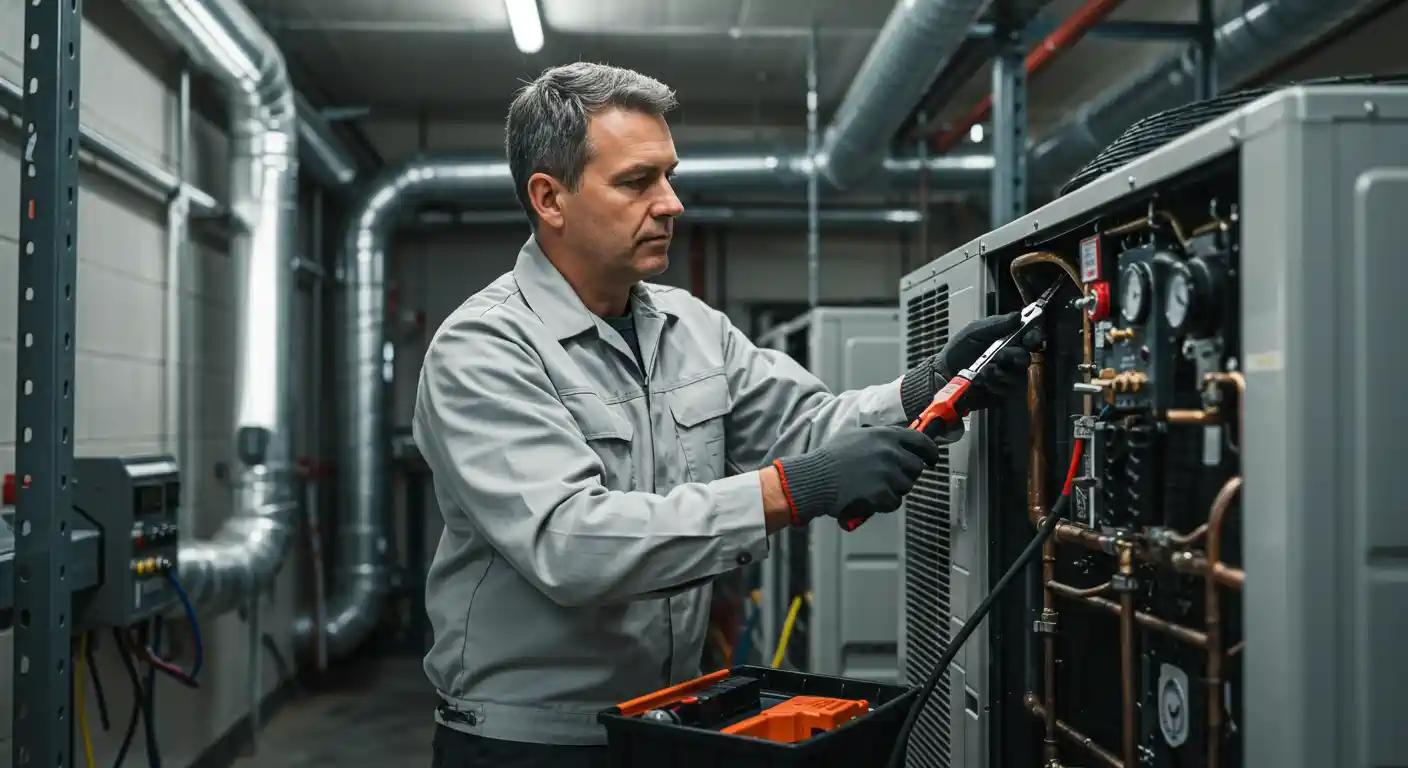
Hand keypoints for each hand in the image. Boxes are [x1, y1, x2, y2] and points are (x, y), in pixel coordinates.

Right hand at [773, 426, 941, 526]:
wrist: (816, 478)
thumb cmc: (830, 458)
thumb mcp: (854, 435)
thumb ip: (877, 435)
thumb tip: (894, 440)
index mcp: (885, 435)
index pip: (921, 441)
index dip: (931, 451)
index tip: (932, 458)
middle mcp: (890, 452)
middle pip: (916, 467)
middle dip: (907, 474)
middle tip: (892, 478)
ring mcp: (888, 474)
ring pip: (906, 486)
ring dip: (894, 489)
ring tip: (874, 487)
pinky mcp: (882, 493)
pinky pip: (894, 502)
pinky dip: (884, 503)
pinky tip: (869, 497)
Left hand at [900, 312, 1042, 417]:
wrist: (943, 375)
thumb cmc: (958, 351)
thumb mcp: (974, 332)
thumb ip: (996, 323)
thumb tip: (1019, 315)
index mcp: (1006, 340)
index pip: (1029, 337)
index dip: (1033, 336)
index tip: (1030, 338)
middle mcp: (1010, 359)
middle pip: (1026, 357)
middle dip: (1012, 355)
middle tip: (999, 354)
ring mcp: (1007, 377)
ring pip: (1017, 374)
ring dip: (999, 371)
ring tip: (984, 370)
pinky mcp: (1002, 393)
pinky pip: (1007, 389)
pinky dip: (993, 384)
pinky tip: (982, 381)